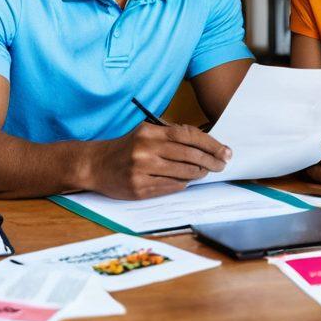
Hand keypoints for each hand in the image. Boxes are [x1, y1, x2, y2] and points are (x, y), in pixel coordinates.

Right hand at [91, 122, 231, 199]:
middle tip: (221, 164)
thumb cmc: (127, 147)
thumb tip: (204, 145)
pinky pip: (171, 187)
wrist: (96, 165)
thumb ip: (171, 136)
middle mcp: (146, 149)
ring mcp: (142, 170)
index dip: (210, 144)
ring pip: (183, 173)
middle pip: (189, 155)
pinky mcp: (139, 189)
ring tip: (204, 171)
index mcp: (150, 132)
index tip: (225, 151)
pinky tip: (186, 181)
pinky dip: (182, 184)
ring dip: (198, 173)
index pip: (188, 135)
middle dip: (210, 161)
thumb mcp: (146, 133)